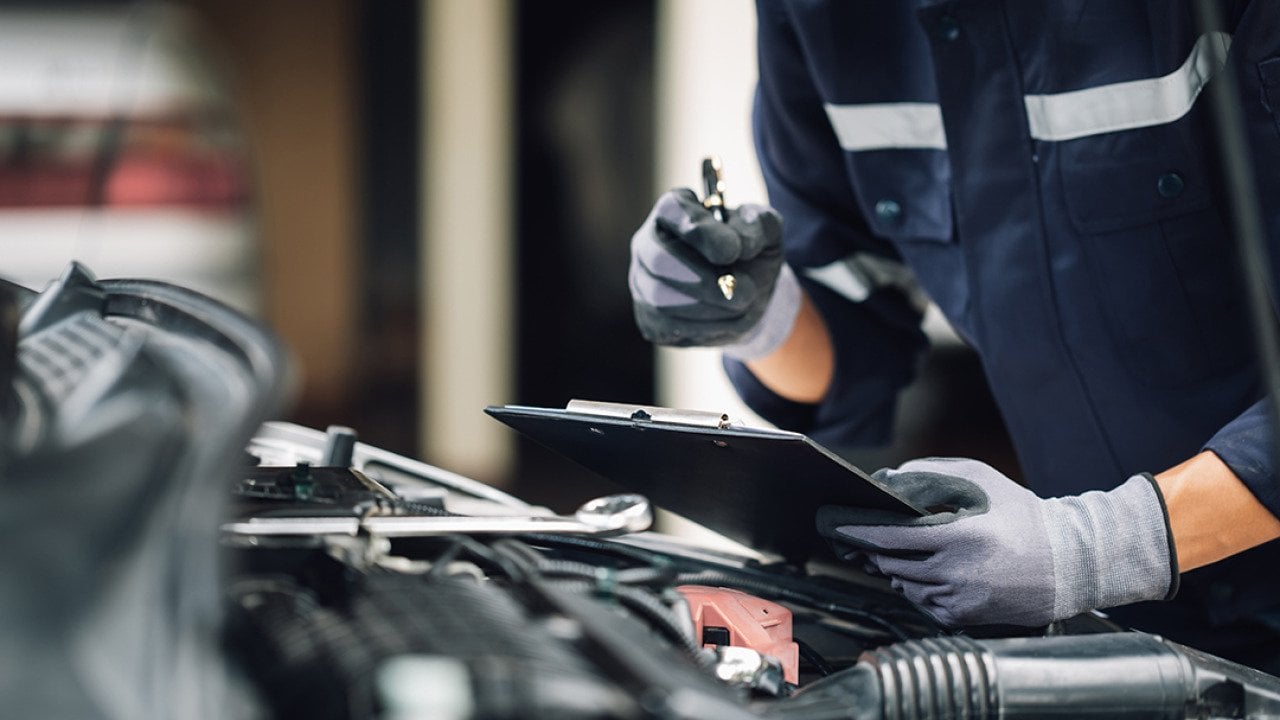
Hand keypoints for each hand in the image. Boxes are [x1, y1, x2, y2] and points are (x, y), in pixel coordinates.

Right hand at [628, 189, 798, 358]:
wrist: (746, 295)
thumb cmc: (750, 254)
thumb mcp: (765, 231)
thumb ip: (759, 226)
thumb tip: (742, 244)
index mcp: (674, 210)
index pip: (673, 210)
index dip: (701, 231)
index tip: (733, 251)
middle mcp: (649, 243)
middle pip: (658, 260)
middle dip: (704, 280)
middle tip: (745, 291)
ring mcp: (643, 283)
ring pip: (661, 300)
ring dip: (712, 307)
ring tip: (744, 302)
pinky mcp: (649, 319)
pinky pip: (669, 328)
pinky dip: (707, 327)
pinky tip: (728, 318)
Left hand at [817, 457, 1178, 626]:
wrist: (1067, 564)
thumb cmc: (1023, 517)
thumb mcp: (980, 481)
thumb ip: (932, 474)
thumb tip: (890, 478)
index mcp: (958, 537)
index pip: (891, 536)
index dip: (858, 530)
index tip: (834, 523)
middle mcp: (956, 573)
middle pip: (890, 562)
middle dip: (873, 548)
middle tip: (862, 536)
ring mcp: (959, 600)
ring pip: (903, 583)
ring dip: (896, 567)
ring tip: (911, 550)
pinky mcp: (962, 618)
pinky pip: (922, 601)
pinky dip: (918, 586)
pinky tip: (933, 570)